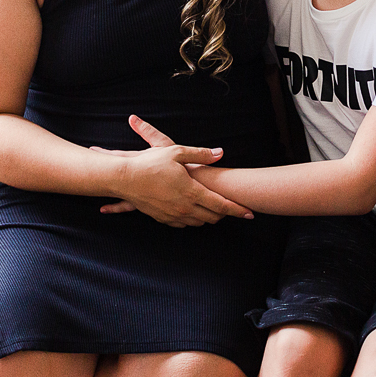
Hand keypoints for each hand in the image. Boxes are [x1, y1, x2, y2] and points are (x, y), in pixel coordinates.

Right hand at [96, 116, 252, 225]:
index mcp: (192, 191)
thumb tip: (220, 153)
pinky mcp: (163, 218)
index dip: (238, 209)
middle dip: (225, 214)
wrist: (124, 179)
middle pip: (213, 217)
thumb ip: (201, 154)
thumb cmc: (150, 163)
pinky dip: (192, 219)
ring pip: (199, 223)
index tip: (251, 213)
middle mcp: (185, 207)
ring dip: (209, 217)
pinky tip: (193, 212)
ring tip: (216, 210)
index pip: (222, 204)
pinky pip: (183, 224)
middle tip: (233, 209)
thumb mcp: (177, 152)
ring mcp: (173, 215)